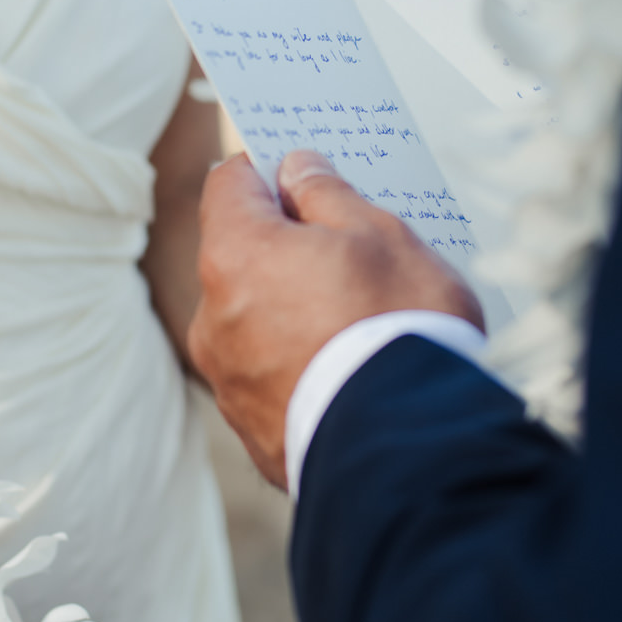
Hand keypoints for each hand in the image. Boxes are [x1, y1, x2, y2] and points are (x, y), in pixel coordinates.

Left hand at [190, 150, 481, 488]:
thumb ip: (328, 194)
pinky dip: (299, 361)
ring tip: (361, 319)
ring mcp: (227, 380)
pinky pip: (270, 374)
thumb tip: (298, 171)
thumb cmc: (397, 328)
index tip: (304, 174)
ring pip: (255, 318)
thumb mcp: (380, 235)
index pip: (229, 183)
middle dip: (287, 245)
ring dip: (293, 307)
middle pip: (241, 255)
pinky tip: (351, 366)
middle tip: (352, 249)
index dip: (267, 170)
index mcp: (236, 255)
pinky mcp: (251, 430)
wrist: (409, 451)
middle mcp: (213, 317)